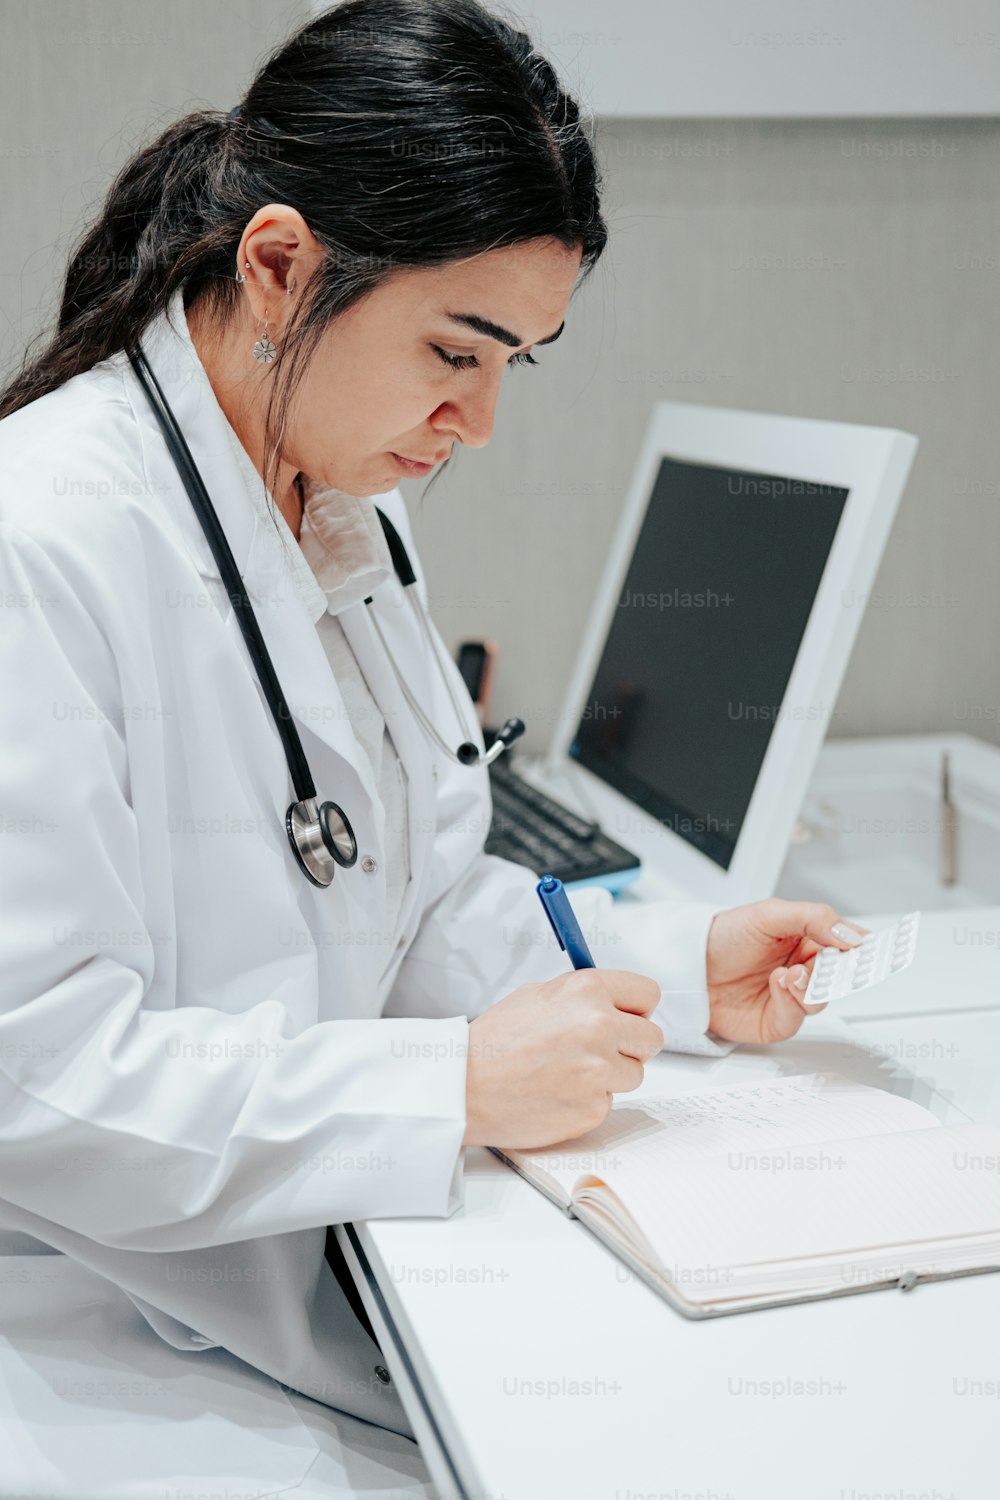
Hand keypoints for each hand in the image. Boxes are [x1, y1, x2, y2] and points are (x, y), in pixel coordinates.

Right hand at [463, 968, 663, 1148]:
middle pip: (651, 1038)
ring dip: (610, 1076)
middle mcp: (599, 1025)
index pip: (647, 994)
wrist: (464, 1086)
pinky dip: (588, 1101)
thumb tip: (614, 1003)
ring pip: (634, 1074)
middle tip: (601, 1051)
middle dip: (631, 1046)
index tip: (630, 1018)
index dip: (638, 1009)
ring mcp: (599, 1069)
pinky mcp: (594, 1107)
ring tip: (568, 1073)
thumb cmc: (493, 1043)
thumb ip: (583, 998)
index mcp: (587, 990)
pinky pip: (609, 1102)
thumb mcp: (537, 995)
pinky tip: (557, 1093)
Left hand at [705, 898, 868, 1045]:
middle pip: (842, 976)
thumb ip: (814, 918)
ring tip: (792, 972)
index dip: (867, 948)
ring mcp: (791, 995)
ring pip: (823, 999)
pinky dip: (792, 1001)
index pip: (848, 944)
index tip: (882, 949)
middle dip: (844, 972)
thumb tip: (851, 933)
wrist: (689, 964)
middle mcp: (804, 967)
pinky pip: (797, 1018)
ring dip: (812, 986)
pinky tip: (779, 984)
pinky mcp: (776, 1020)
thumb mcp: (770, 913)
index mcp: (808, 938)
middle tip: (843, 964)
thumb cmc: (723, 935)